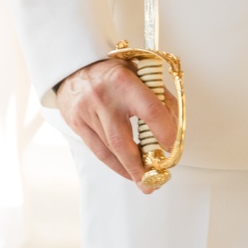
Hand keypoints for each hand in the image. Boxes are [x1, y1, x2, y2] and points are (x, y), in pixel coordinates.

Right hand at [54, 57, 179, 190]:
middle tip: (153, 182)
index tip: (171, 148)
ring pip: (109, 149)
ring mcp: (86, 112)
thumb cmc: (112, 72)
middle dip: (139, 166)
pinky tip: (124, 170)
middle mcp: (103, 98)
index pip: (151, 111)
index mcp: (123, 82)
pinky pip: (96, 149)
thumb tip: (173, 129)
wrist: (73, 66)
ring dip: (128, 168)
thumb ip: (159, 98)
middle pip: (123, 141)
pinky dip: (113, 163)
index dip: (165, 133)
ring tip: (142, 181)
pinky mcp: (76, 122)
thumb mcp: (139, 74)